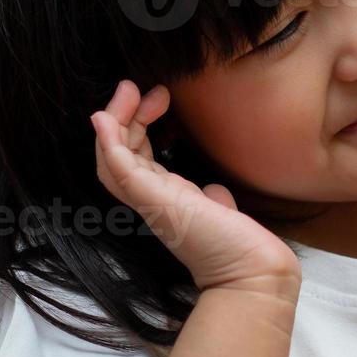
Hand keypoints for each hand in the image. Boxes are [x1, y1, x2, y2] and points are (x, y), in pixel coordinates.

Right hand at [90, 79, 300, 298]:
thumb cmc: (240, 244)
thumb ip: (211, 197)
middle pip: (117, 153)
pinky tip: (104, 118)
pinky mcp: (154, 202)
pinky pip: (119, 170)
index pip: (136, 156)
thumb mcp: (221, 211)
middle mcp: (151, 199)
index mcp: (165, 198)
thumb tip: (215, 191)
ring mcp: (149, 201)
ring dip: (114, 120)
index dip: (138, 124)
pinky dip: (108, 143)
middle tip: (134, 86)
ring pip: (111, 158)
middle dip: (121, 115)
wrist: (252, 270)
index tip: (158, 97)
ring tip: (127, 90)